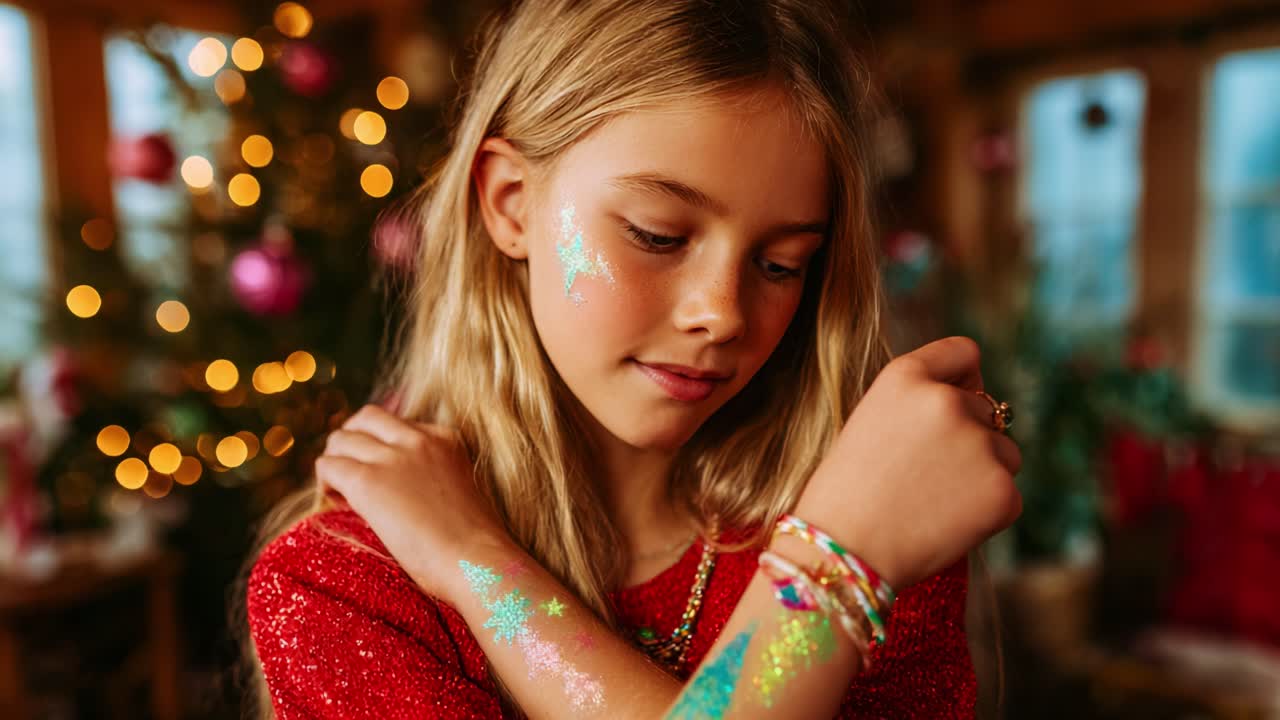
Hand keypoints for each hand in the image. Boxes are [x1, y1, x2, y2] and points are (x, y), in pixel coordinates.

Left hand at [315, 404, 511, 602]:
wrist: (475, 561)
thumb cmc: (473, 544)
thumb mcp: (458, 491)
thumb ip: (432, 477)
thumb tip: (399, 492)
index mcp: (445, 439)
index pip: (398, 424)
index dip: (381, 445)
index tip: (381, 472)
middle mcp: (418, 439)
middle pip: (366, 418)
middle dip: (352, 439)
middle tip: (348, 469)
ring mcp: (393, 457)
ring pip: (341, 438)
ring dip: (335, 460)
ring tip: (338, 490)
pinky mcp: (369, 481)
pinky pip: (329, 466)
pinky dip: (325, 481)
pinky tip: (333, 501)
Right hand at [793, 336, 1022, 589]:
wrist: (842, 553)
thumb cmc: (846, 493)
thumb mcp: (871, 421)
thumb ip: (919, 403)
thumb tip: (977, 402)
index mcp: (907, 377)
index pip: (964, 353)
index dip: (961, 380)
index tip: (950, 404)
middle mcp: (947, 401)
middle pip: (986, 409)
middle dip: (967, 437)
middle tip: (924, 476)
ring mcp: (979, 445)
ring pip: (1004, 453)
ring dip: (982, 473)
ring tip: (932, 502)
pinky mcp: (1002, 491)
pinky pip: (1007, 495)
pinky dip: (985, 512)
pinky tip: (944, 525)